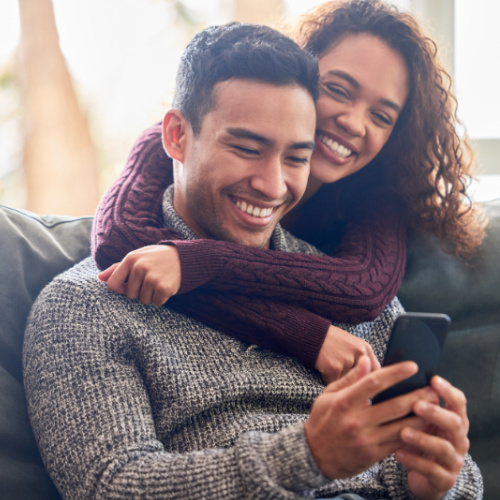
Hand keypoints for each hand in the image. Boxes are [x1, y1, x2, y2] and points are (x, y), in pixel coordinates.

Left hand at [98, 245, 180, 305]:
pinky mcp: (163, 287)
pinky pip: (156, 302)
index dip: (120, 289)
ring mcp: (152, 278)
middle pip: (129, 295)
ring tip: (159, 282)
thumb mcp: (138, 256)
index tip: (128, 286)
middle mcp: (140, 267)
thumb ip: (118, 268)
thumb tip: (99, 278)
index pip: (113, 284)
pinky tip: (166, 286)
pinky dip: (161, 298)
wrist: (184, 257)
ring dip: (151, 295)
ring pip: (143, 300)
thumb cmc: (156, 258)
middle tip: (150, 281)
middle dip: (139, 292)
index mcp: (131, 258)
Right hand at [304, 357, 436, 479]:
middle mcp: (356, 420)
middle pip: (394, 406)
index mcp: (344, 402)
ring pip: (401, 427)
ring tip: (436, 407)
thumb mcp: (328, 395)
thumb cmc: (322, 420)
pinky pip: (398, 443)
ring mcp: (366, 439)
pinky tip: (425, 426)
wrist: (314, 455)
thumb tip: (366, 360)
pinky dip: (414, 434)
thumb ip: (350, 378)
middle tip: (433, 388)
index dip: (395, 373)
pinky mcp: (373, 454)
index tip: (412, 366)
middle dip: (417, 396)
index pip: (374, 383)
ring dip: (422, 417)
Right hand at [315, 325, 380, 383]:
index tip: (362, 383)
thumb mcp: (350, 343)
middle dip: (352, 381)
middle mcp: (359, 354)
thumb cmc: (330, 339)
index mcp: (365, 348)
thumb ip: (361, 357)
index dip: (368, 379)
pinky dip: (327, 378)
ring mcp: (347, 360)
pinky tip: (323, 368)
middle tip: (344, 378)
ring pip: (346, 382)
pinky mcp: (334, 368)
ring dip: (338, 380)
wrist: (311, 333)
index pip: (375, 370)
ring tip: (330, 366)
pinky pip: (333, 382)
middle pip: (361, 378)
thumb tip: (368, 377)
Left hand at [396, 376, 469, 499]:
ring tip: (403, 432)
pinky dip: (414, 461)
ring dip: (423, 438)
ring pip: (444, 448)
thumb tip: (390, 371)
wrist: (422, 474)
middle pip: (455, 423)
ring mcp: (453, 460)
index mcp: (454, 419)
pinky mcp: (444, 479)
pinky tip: (397, 454)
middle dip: (436, 413)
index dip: (448, 390)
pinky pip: (431, 470)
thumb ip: (409, 398)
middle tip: (416, 405)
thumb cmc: (417, 436)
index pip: (459, 402)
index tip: (432, 379)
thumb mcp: (416, 418)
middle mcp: (458, 438)